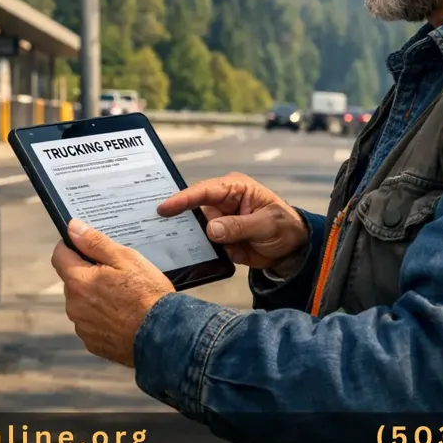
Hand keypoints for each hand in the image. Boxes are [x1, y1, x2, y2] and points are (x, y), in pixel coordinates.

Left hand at [50, 218, 174, 367]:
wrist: (163, 335)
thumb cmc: (147, 294)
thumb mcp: (125, 259)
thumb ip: (95, 242)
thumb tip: (72, 228)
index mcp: (79, 281)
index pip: (59, 256)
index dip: (70, 247)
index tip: (84, 246)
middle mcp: (74, 305)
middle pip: (72, 280)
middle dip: (87, 274)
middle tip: (115, 273)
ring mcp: (82, 326)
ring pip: (81, 302)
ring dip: (94, 296)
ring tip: (122, 297)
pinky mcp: (92, 342)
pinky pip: (90, 323)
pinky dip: (101, 317)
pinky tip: (122, 315)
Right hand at [157, 172, 308, 271]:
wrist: (292, 250)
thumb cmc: (284, 227)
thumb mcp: (267, 224)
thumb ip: (239, 226)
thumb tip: (211, 229)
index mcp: (234, 189)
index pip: (204, 191)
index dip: (183, 199)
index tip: (164, 208)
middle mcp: (221, 203)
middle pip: (191, 207)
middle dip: (174, 214)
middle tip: (150, 221)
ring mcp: (218, 221)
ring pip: (192, 226)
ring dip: (181, 234)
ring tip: (158, 239)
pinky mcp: (217, 239)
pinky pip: (200, 243)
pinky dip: (192, 249)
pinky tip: (177, 253)